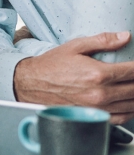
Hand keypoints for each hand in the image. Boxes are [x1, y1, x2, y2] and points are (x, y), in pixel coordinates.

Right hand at [13, 32, 133, 122]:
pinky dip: (130, 111)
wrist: (30, 84)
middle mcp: (100, 93)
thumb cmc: (50, 66)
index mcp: (98, 74)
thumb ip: (103, 41)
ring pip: (132, 105)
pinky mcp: (92, 116)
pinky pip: (121, 118)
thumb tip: (125, 36)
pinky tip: (130, 103)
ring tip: (133, 87)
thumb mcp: (75, 46)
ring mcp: (97, 108)